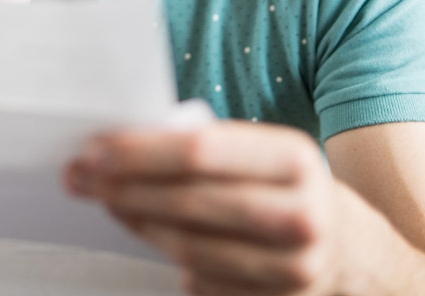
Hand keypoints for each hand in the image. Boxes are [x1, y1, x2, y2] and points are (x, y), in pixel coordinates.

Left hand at [66, 121, 347, 295]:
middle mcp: (299, 214)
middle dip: (123, 186)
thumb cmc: (284, 184)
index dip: (139, 150)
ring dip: (134, 219)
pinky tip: (144, 228)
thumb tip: (122, 144)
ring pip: (188, 246)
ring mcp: (292, 269)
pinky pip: (201, 280)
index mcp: (293, 157)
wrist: (345, 245)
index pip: (199, 150)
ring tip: (104, 198)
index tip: (95, 147)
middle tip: (79, 174)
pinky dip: (164, 253)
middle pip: (187, 201)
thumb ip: (205, 144)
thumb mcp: (260, 149)